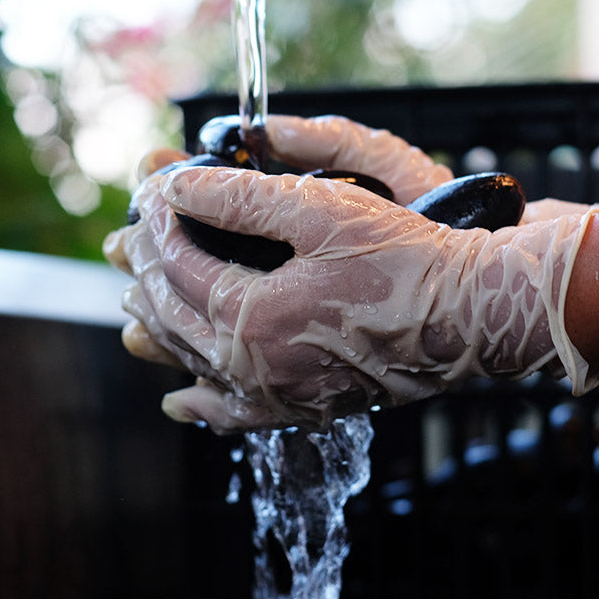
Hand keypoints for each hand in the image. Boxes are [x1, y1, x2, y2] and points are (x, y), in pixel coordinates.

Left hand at [112, 167, 598, 433]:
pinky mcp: (304, 407)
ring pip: (191, 362)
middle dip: (141, 266)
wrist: (472, 316)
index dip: (155, 221)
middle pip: (171, 314)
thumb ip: (238, 197)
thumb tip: (175, 185)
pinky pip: (235, 414)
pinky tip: (180, 400)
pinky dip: (201, 403)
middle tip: (126, 232)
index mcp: (252, 317)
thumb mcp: (320, 208)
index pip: (175, 264)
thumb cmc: (406, 258)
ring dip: (155, 325)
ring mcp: (278, 394)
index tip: (148, 188)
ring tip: (130, 300)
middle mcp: (255, 367)